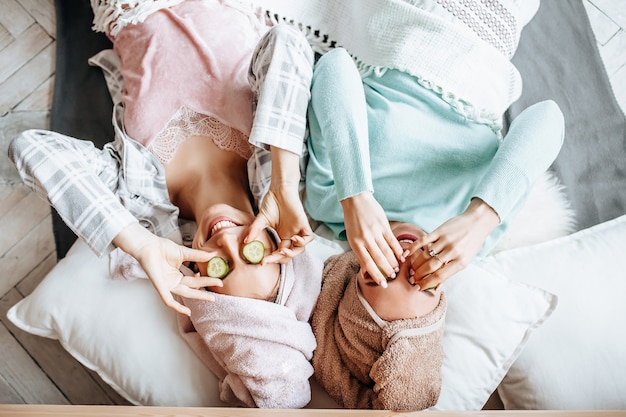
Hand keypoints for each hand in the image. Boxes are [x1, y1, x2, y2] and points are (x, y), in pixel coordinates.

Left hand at [113, 223, 222, 315]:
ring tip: (211, 298)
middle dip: (206, 289)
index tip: (217, 278)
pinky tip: (187, 312)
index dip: (205, 280)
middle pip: (192, 288)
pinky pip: (169, 300)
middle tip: (220, 286)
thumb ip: (198, 256)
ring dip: (198, 296)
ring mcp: (168, 285)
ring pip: (185, 293)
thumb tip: (213, 255)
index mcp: (178, 275)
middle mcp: (173, 281)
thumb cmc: (162, 248)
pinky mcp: (161, 287)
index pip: (194, 280)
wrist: (148, 245)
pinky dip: (177, 307)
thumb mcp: (184, 253)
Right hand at [246, 146, 312, 263]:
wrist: (279, 189)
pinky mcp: (304, 224)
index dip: (272, 259)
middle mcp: (291, 235)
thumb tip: (245, 242)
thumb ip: (254, 231)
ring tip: (282, 251)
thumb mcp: (261, 220)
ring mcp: (298, 230)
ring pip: (300, 249)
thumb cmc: (272, 203)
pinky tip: (294, 239)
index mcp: (283, 236)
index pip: (279, 252)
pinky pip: (308, 238)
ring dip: (292, 253)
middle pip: (289, 253)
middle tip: (271, 258)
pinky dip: (302, 242)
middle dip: (280, 258)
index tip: (262, 261)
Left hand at [341, 192, 403, 286]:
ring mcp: (375, 231)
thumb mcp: (352, 238)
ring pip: (387, 251)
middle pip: (379, 259)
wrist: (356, 200)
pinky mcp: (383, 224)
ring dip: (393, 261)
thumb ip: (360, 254)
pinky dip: (398, 249)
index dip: (376, 275)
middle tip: (393, 277)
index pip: (367, 263)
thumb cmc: (353, 221)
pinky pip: (392, 240)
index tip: (383, 284)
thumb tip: (365, 272)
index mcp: (356, 243)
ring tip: (398, 269)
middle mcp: (365, 238)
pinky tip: (402, 256)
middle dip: (387, 270)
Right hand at [405, 198, 499, 289]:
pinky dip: (413, 248)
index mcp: (461, 262)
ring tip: (412, 270)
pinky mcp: (440, 231)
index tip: (418, 288)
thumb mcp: (466, 260)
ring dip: (416, 264)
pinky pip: (423, 241)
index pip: (440, 276)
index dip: (426, 283)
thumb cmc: (472, 243)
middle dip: (419, 275)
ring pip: (426, 255)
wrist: (478, 222)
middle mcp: (453, 251)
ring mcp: (446, 240)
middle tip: (413, 279)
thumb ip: (452, 270)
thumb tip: (436, 284)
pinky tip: (406, 254)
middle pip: (431, 267)